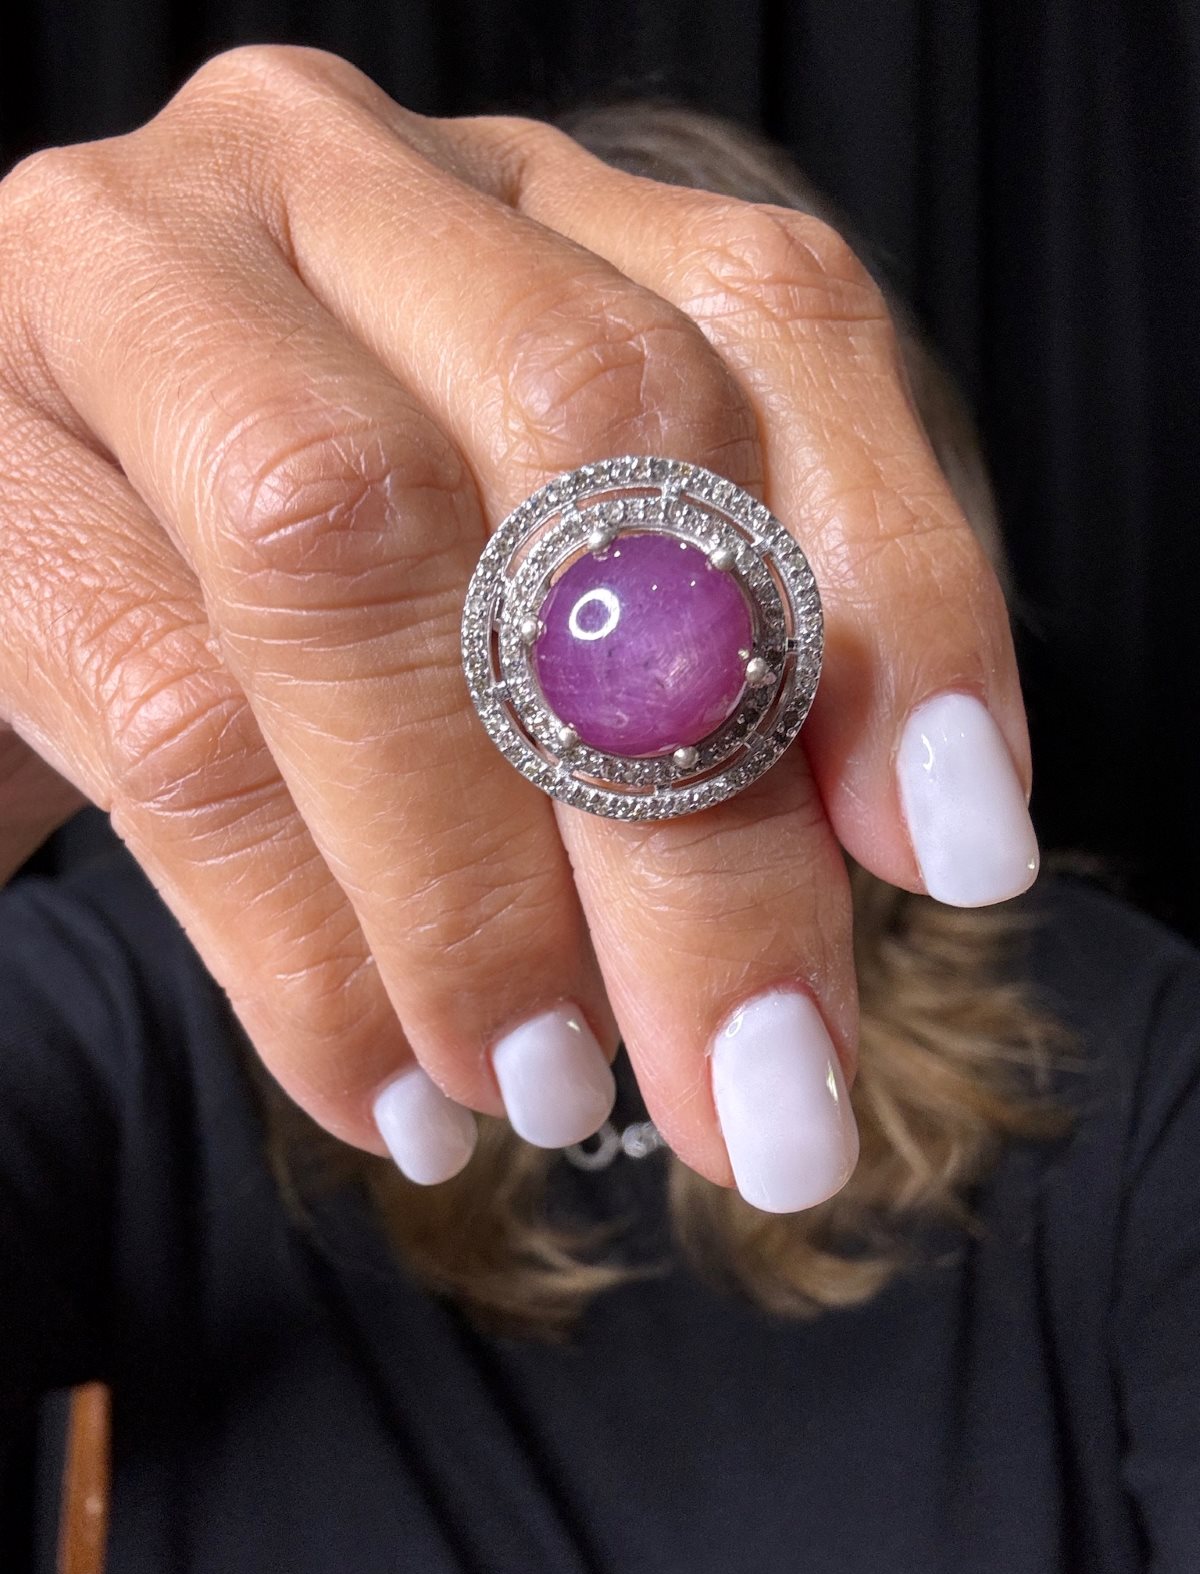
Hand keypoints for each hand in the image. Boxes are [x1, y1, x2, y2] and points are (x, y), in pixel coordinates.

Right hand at [0, 47, 1036, 1209]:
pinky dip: (305, 944)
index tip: (953, 852)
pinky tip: (389, 1087)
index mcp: (527, 193)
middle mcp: (334, 178)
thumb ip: (702, 637)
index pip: (770, 323)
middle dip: (694, 810)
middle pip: (590, 442)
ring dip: (484, 895)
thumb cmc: (332, 560)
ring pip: (354, 558)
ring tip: (554, 1094)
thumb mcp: (536, 555)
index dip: (895, 588)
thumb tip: (882, 853)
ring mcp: (131, 286)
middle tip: (762, 1088)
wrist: (47, 515)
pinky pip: (172, 718)